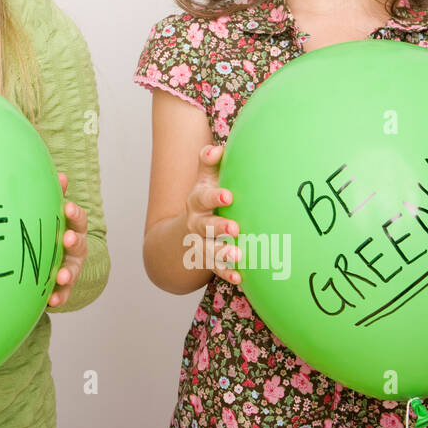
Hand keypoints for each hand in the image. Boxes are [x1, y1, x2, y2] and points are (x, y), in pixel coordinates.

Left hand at [48, 172, 87, 307]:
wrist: (57, 263)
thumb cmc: (54, 232)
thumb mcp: (55, 215)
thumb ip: (57, 196)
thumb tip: (59, 174)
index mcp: (73, 229)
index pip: (78, 219)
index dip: (74, 213)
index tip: (67, 208)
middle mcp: (75, 249)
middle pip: (79, 244)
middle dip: (74, 241)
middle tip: (66, 239)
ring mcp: (71, 268)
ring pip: (73, 270)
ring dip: (67, 273)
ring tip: (60, 277)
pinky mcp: (63, 288)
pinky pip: (63, 294)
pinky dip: (59, 297)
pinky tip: (52, 301)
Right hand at [185, 144, 240, 284]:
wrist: (188, 229)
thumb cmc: (207, 197)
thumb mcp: (205, 178)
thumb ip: (210, 162)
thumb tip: (216, 149)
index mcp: (196, 201)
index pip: (203, 198)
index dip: (214, 197)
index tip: (228, 196)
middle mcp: (196, 223)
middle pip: (204, 226)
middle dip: (218, 227)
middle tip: (234, 228)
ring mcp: (201, 242)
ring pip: (209, 250)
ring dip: (222, 254)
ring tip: (237, 256)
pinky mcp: (208, 260)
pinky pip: (215, 269)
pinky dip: (227, 274)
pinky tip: (240, 278)